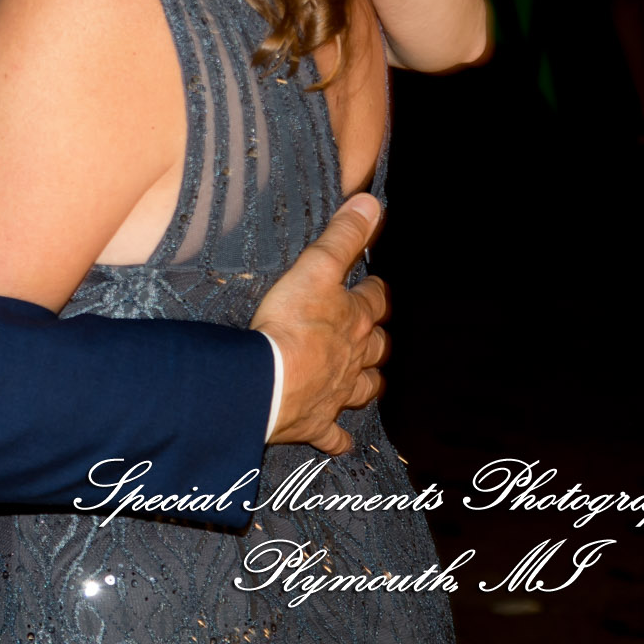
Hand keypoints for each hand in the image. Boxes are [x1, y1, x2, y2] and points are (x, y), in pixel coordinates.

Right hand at [250, 194, 389, 454]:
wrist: (267, 381)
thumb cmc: (291, 323)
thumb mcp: (316, 267)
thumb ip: (342, 236)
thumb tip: (372, 204)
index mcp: (354, 319)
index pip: (375, 300)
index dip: (375, 292)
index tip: (372, 285)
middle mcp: (353, 358)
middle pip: (376, 347)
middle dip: (376, 339)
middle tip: (371, 332)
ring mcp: (337, 393)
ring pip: (364, 388)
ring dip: (367, 383)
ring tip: (367, 380)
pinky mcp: (316, 423)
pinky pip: (333, 436)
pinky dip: (338, 438)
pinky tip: (340, 440)